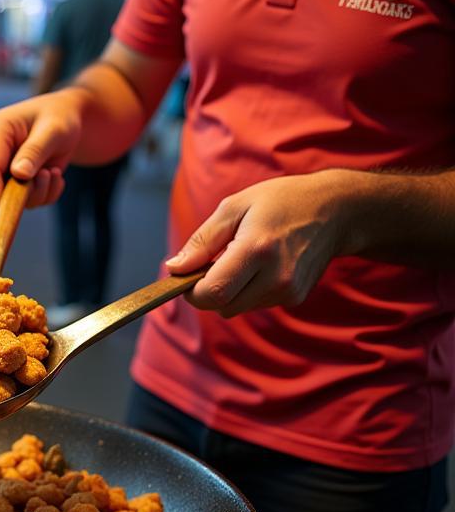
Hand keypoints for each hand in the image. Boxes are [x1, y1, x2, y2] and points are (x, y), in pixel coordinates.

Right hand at [0, 88, 86, 208]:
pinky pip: (19, 199)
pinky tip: (53, 176)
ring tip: (54, 172)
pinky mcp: (7, 177)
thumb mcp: (54, 130)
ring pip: (5, 196)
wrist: (67, 120)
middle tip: (48, 175)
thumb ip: (35, 151)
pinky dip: (40, 195)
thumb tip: (19, 175)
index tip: (7, 207)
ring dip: (35, 193)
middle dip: (20, 192)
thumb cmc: (60, 118)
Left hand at [166, 170, 355, 316]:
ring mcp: (288, 291)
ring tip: (244, 258)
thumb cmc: (280, 202)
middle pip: (221, 306)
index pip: (211, 293)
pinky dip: (248, 291)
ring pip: (235, 308)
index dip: (191, 290)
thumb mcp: (234, 207)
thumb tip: (174, 268)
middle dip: (208, 290)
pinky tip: (262, 266)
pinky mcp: (295, 298)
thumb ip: (201, 241)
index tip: (188, 275)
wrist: (336, 211)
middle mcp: (275, 277)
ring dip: (229, 291)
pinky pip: (254, 305)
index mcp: (256, 250)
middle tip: (215, 261)